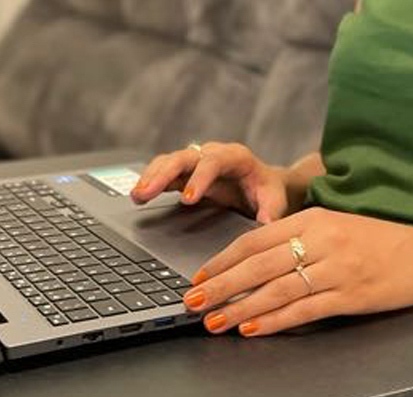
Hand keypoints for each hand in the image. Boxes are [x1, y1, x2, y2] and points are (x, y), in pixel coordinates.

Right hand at [132, 142, 289, 223]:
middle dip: (164, 174)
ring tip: (136, 195)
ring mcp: (196, 163)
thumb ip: (271, 211)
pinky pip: (164, 173)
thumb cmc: (269, 192)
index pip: (214, 162)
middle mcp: (212, 155)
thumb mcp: (275, 201)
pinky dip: (150, 182)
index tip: (188, 199)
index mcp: (236, 158)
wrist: (264, 187)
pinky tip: (137, 196)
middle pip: (184, 157)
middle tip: (147, 192)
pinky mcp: (185, 174)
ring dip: (151, 177)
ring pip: (169, 162)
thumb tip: (265, 225)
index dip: (199, 178)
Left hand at [183, 208, 412, 336]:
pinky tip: (251, 329)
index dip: (223, 260)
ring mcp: (337, 268)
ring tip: (213, 322)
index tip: (200, 276)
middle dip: (219, 286)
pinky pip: (302, 310)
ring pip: (274, 290)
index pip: (256, 239)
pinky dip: (273, 321)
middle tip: (192, 302)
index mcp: (316, 218)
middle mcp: (323, 239)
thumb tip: (257, 263)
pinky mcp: (350, 296)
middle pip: (257, 265)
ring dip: (239, 308)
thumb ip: (301, 239)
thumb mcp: (341, 228)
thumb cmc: (386, 244)